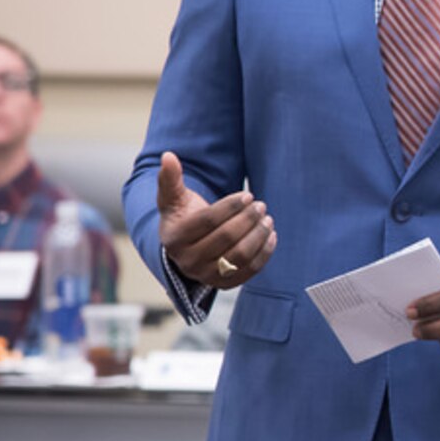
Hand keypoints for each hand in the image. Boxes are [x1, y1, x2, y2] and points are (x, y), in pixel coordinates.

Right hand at [157, 152, 275, 289]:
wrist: (186, 247)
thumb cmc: (183, 216)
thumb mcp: (173, 198)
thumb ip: (170, 179)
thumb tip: (168, 156)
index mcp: (175, 239)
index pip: (208, 221)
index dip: (231, 207)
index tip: (248, 196)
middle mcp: (188, 262)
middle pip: (226, 238)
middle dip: (248, 219)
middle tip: (262, 205)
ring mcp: (206, 276)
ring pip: (239, 256)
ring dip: (258, 236)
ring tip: (268, 219)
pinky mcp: (224, 284)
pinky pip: (249, 271)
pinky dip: (264, 254)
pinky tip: (271, 236)